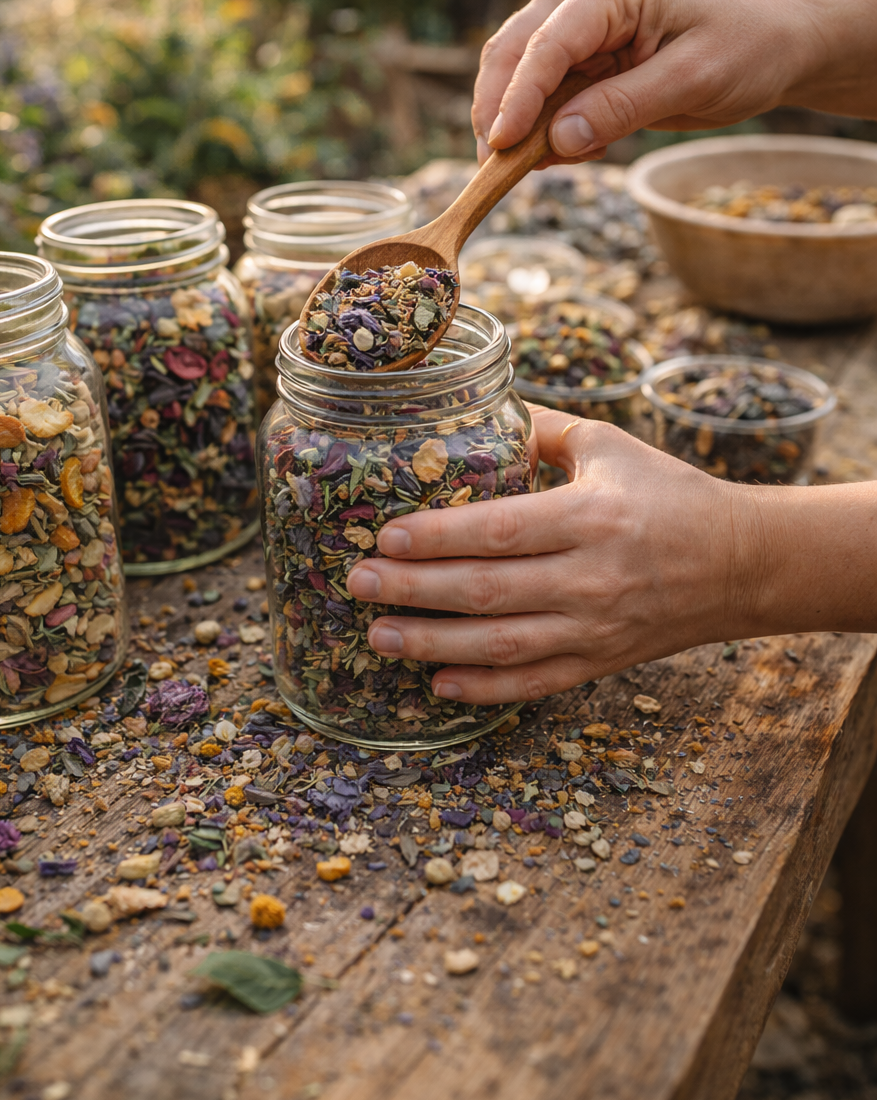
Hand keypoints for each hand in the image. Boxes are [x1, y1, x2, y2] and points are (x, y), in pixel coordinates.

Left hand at [344, 409, 876, 704]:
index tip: (385, 536)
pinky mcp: (601, 662)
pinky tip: (436, 683)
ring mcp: (596, 628)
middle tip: (358, 583)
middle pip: (488, 591)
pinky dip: (483, 689)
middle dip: (415, 590)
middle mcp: (591, 578)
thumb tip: (472, 411)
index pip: (500, 531)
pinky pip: (534, 683)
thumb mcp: (609, 445)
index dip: (438, 537)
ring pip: (501, 644)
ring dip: (433, 643)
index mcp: (590, 517)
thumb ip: (541, 431)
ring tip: (378, 636)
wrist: (740, 563)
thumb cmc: (668, 494)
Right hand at [471, 0, 876, 163]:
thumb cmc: (746, 48)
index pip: (549, 42)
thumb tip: (555, 141)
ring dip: (515, 120)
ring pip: (516, 69)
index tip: (501, 145)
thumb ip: (623, 107)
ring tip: (533, 165)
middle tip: (492, 167)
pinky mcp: (580, 53)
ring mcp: (577, 22)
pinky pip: (541, 92)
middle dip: (497, 107)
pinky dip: (540, 126)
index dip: (519, 96)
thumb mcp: (693, 80)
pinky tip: (565, 153)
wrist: (776, 42)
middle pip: (514, 49)